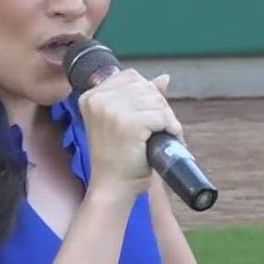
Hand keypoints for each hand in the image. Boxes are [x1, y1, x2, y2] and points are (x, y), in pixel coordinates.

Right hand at [79, 70, 183, 196]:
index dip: (147, 94)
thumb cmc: (118, 158)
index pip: (131, 77)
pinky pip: (162, 117)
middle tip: (159, 130)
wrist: (112, 186)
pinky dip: (171, 129)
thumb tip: (164, 78)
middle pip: (146, 87)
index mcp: (92, 95)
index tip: (147, 116)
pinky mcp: (129, 123)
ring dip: (167, 119)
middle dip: (159, 108)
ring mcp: (112, 109)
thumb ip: (139, 97)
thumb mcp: (123, 122)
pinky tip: (166, 140)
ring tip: (162, 136)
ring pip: (156, 101)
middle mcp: (99, 98)